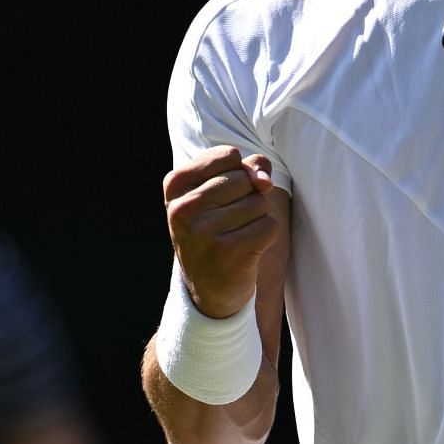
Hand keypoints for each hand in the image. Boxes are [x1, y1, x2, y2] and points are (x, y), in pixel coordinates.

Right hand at [163, 146, 278, 317]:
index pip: (229, 156)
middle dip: (247, 197)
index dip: (238, 173)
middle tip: (226, 221)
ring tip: (234, 235)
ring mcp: (203, 232)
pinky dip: (265, 236)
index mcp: (175, 185)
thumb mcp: (219, 191)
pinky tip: (245, 249)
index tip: (219, 195)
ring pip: (259, 202)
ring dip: (256, 217)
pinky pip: (269, 225)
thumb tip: (264, 181)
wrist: (208, 287)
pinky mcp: (228, 253)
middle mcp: (183, 208)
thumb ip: (247, 169)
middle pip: (245, 179)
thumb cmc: (216, 227)